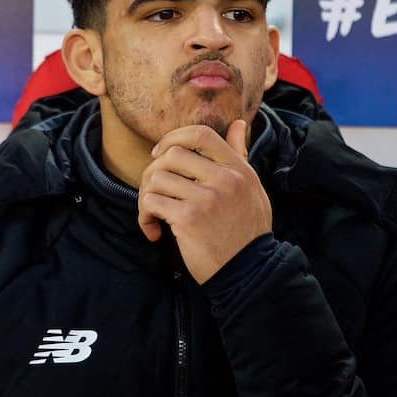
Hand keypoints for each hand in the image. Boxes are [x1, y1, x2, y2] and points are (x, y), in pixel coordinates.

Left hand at [137, 119, 272, 282]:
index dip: (173, 137)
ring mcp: (207, 198)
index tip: (159, 153)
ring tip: (154, 215)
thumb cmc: (248, 231)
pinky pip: (151, 203)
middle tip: (153, 192)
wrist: (250, 272)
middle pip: (172, 154)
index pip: (201, 134)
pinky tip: (154, 232)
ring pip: (157, 178)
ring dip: (146, 197)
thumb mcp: (252, 189)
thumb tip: (237, 123)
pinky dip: (145, 217)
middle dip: (153, 171)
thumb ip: (239, 156)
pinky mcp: (189, 218)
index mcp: (238, 169)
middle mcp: (224, 179)